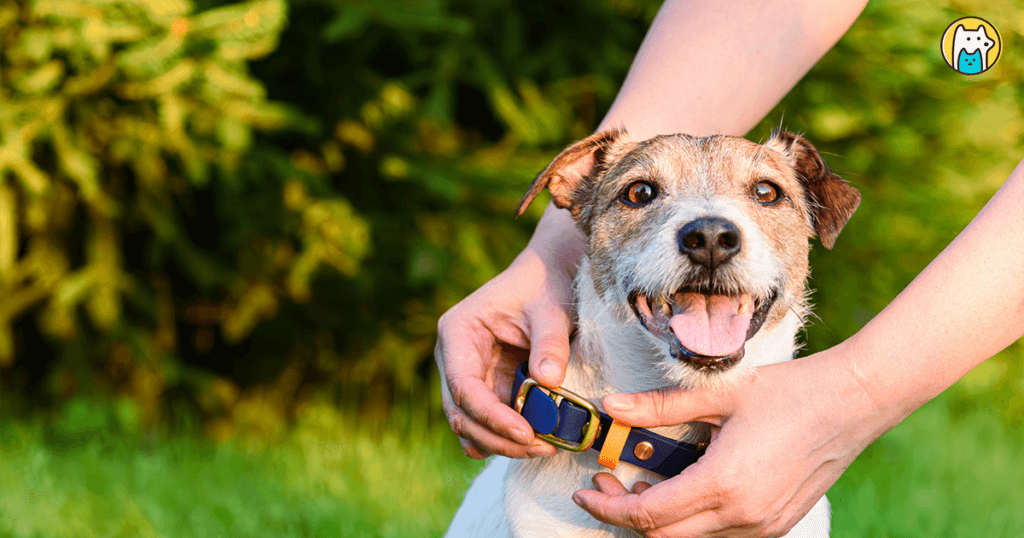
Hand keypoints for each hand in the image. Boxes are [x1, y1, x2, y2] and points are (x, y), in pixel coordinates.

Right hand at [435, 243, 575, 458]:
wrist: (548, 277)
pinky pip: (487, 421)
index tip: (525, 433)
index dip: (490, 416)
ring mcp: (467, 374)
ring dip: (502, 442)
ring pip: (471, 423)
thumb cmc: (544, 287)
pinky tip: (534, 444)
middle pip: (460, 412)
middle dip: (496, 437)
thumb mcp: (550, 311)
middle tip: (540, 448)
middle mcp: (453, 357)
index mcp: (457, 332)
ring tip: (544, 448)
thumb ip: (550, 344)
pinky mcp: (485, 386)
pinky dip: (506, 437)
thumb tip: (548, 382)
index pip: (464, 385)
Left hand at [572, 347, 885, 536]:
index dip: (609, 507)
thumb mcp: (719, 396)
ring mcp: (763, 526)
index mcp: (723, 484)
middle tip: (607, 484)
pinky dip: (691, 522)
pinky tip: (682, 489)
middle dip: (626, 515)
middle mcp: (743, 516)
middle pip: (664, 537)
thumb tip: (612, 407)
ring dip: (659, 522)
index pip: (648, 515)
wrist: (853, 403)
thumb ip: (660, 406)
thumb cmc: (790, 393)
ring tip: (641, 485)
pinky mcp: (776, 525)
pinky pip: (720, 536)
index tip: (588, 490)